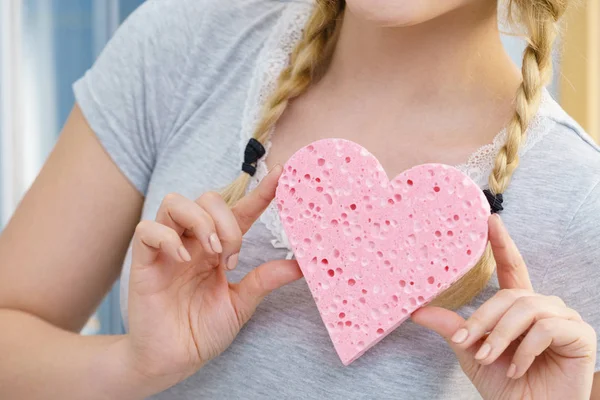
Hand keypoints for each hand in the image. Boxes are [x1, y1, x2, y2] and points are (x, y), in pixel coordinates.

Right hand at [123, 165, 301, 392]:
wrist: (173, 361)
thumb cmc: (202, 331)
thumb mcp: (241, 303)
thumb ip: (265, 280)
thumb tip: (300, 265)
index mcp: (218, 248)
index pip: (240, 210)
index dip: (260, 193)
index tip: (282, 177)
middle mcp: (193, 242)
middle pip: (207, 198)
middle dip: (226, 220)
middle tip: (231, 256)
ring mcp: (167, 250)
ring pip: (175, 203)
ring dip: (200, 221)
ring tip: (212, 253)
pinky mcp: (144, 262)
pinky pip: (148, 230)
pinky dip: (168, 238)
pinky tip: (183, 260)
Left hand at [412, 214, 596, 399]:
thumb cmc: (504, 385)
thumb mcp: (471, 352)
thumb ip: (452, 328)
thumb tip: (418, 310)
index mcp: (519, 307)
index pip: (511, 268)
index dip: (502, 244)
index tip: (490, 220)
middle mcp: (543, 306)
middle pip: (510, 296)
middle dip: (483, 320)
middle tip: (466, 343)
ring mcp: (563, 319)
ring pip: (525, 308)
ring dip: (501, 335)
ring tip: (488, 359)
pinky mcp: (580, 334)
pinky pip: (546, 328)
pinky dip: (525, 349)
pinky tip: (516, 369)